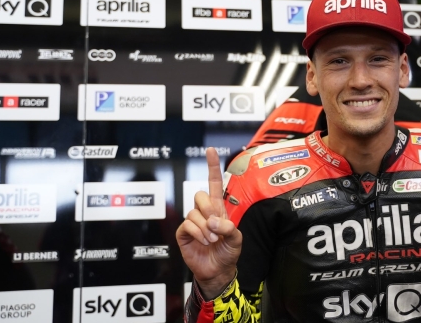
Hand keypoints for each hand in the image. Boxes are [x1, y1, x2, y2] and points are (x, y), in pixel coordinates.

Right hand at [176, 148, 242, 298]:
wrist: (218, 270)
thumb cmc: (228, 252)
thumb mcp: (237, 238)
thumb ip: (229, 227)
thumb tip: (213, 221)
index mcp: (218, 208)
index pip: (214, 183)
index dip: (212, 167)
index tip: (210, 150)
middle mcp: (204, 211)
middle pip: (199, 195)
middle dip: (209, 210)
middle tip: (217, 226)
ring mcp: (192, 221)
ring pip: (193, 211)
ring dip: (206, 227)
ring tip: (213, 239)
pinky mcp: (183, 232)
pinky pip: (187, 224)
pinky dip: (198, 233)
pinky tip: (204, 241)